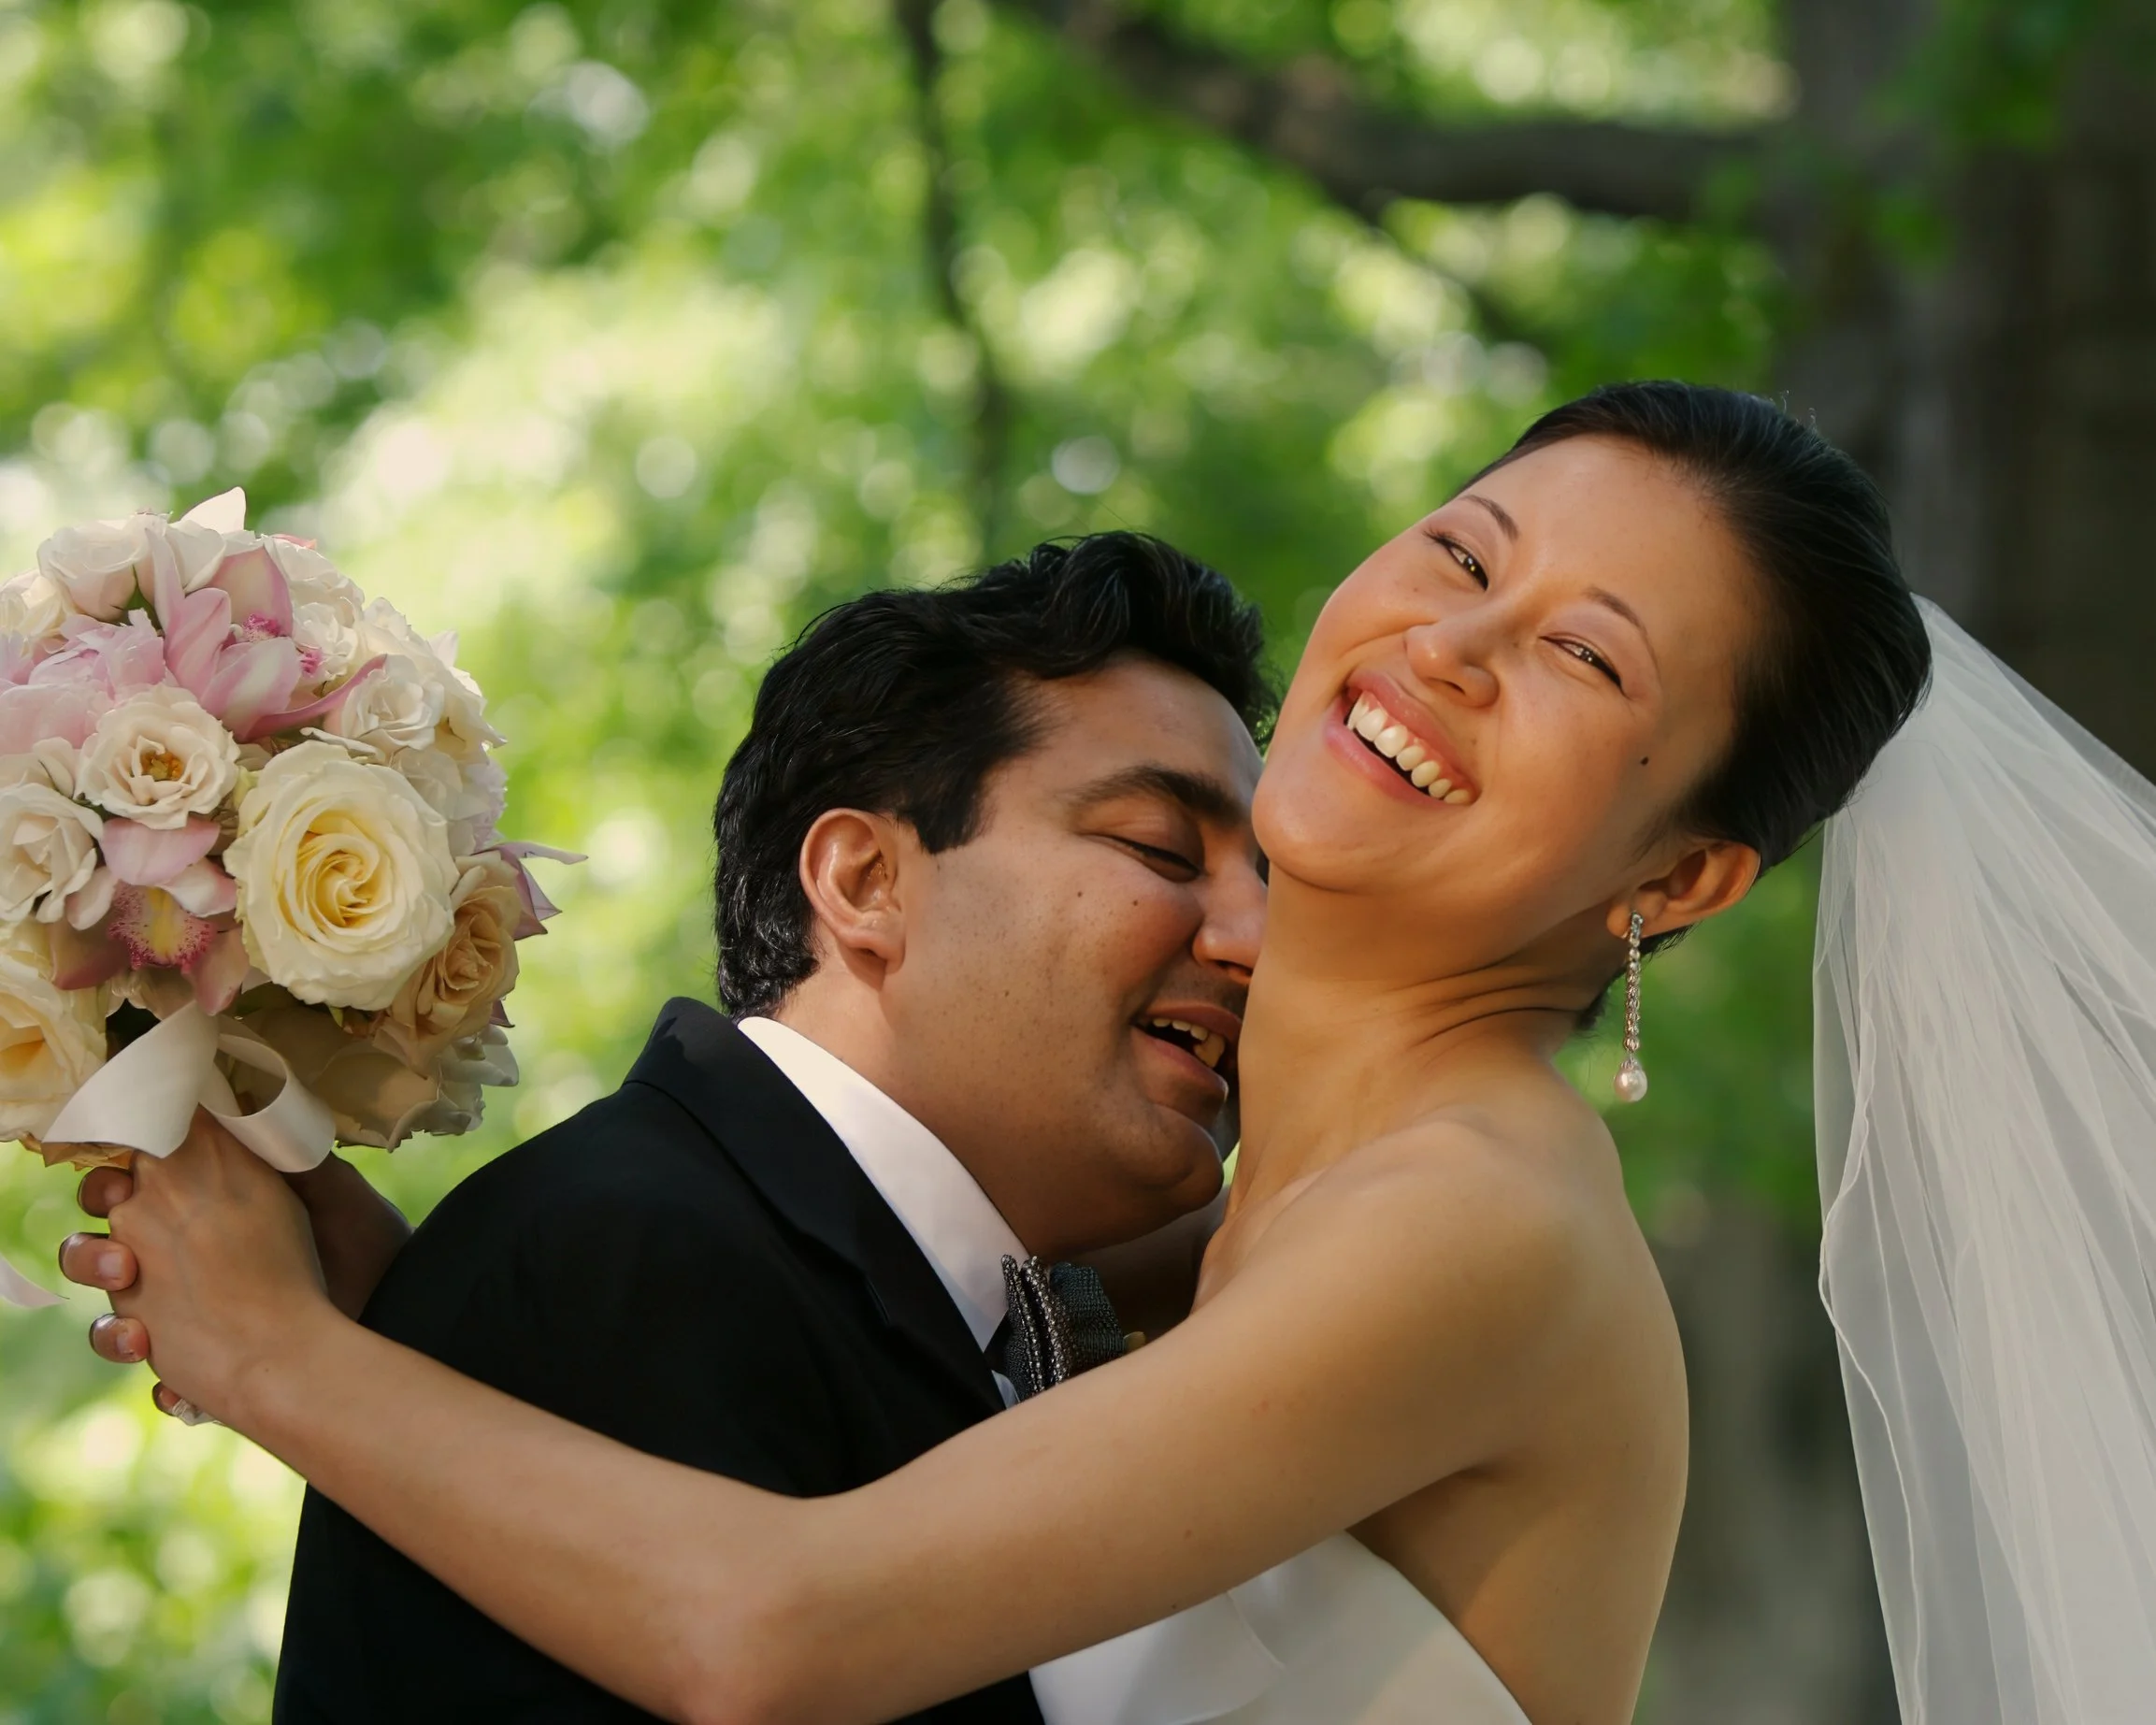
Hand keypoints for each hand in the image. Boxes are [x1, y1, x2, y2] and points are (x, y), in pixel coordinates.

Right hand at [63, 1142, 410, 1378]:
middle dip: (92, 1247)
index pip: (135, 1182)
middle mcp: (183, 1253)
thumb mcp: (326, 1187)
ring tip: (138, 1313)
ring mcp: (180, 1308)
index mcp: (207, 1205)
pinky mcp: (188, 1360)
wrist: (389, 1311)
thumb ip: (273, 1151)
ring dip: (106, 1312)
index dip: (113, 1176)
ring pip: (108, 1308)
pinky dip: (146, 1369)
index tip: (120, 1176)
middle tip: (127, 1259)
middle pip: (101, 1241)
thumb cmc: (365, 1242)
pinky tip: (176, 1388)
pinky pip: (143, 1364)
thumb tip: (230, 1109)